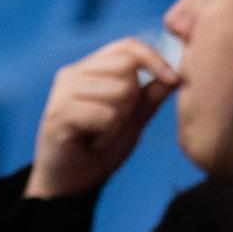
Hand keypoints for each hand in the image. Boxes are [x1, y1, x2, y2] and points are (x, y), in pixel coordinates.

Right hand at [24, 37, 178, 199]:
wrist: (69, 185)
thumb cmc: (99, 151)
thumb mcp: (132, 122)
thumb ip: (149, 98)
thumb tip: (174, 74)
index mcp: (90, 70)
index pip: (128, 46)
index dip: (154, 58)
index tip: (173, 79)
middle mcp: (73, 73)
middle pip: (126, 67)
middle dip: (133, 99)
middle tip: (115, 123)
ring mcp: (63, 91)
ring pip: (119, 91)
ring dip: (120, 121)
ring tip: (102, 135)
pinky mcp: (59, 113)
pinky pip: (106, 115)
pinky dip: (108, 135)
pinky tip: (93, 143)